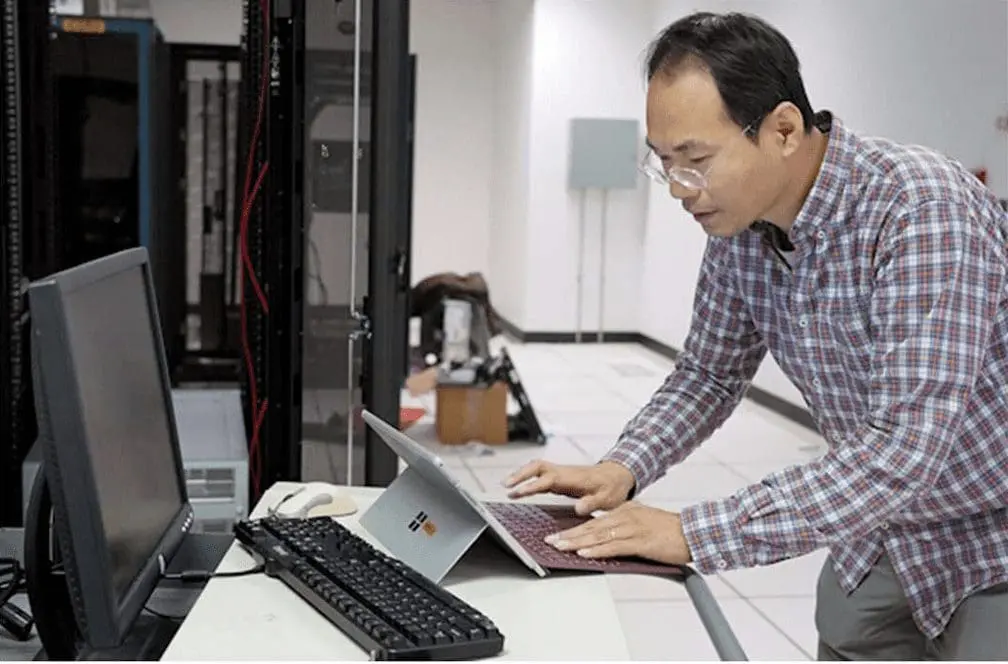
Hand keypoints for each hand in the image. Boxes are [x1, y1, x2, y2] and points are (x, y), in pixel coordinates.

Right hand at [503, 461, 635, 514]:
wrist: (619, 475)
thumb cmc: (613, 487)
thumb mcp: (607, 498)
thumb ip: (593, 503)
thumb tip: (578, 508)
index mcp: (572, 478)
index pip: (547, 479)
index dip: (531, 485)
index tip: (517, 492)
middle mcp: (564, 473)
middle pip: (537, 467)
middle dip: (520, 474)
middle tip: (505, 484)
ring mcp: (561, 474)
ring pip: (537, 468)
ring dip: (521, 474)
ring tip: (506, 485)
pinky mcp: (561, 477)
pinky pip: (540, 474)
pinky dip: (528, 478)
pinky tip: (520, 486)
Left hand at [545, 502, 691, 565]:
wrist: (693, 532)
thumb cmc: (669, 531)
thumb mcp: (642, 523)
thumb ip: (623, 527)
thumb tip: (605, 537)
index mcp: (624, 511)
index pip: (593, 521)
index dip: (573, 529)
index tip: (556, 534)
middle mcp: (625, 517)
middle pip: (590, 527)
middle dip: (568, 535)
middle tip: (548, 541)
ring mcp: (632, 528)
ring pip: (598, 535)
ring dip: (576, 542)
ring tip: (559, 547)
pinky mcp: (640, 541)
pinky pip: (613, 546)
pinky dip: (597, 550)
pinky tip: (584, 553)